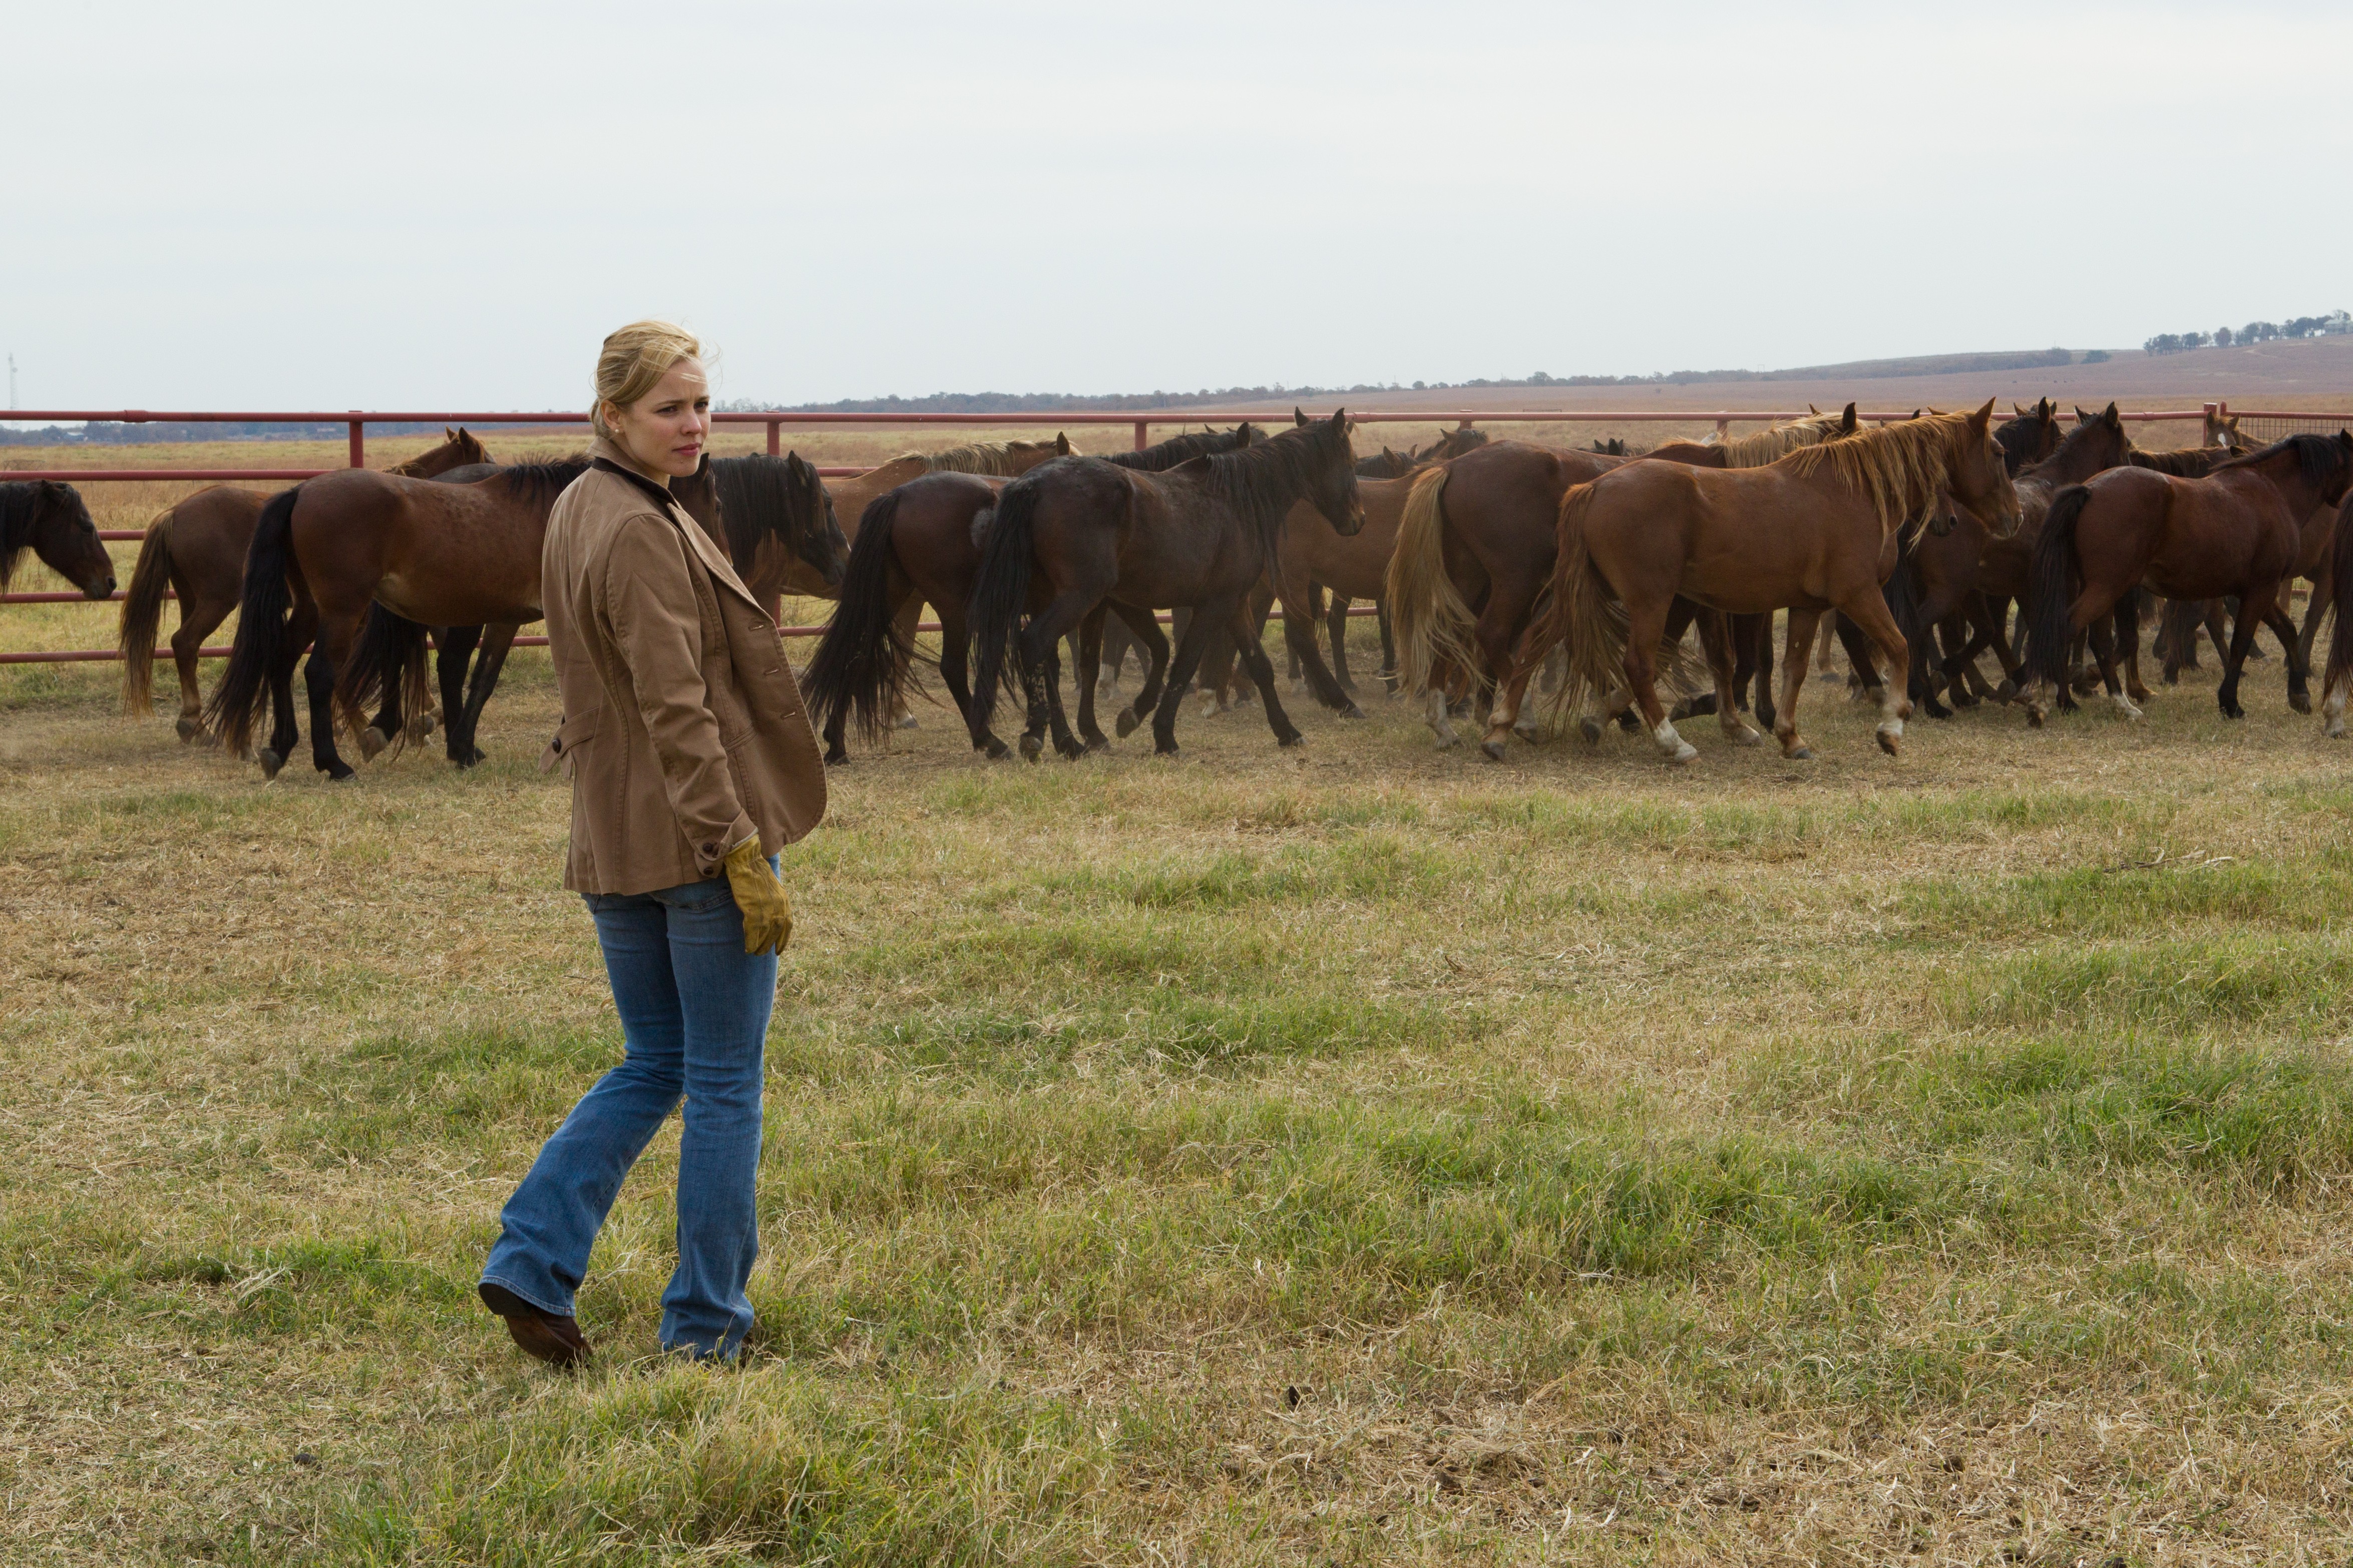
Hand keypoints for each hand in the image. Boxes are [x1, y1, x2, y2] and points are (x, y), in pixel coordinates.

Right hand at [722, 837, 793, 955]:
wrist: (746, 861)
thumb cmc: (755, 872)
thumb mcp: (771, 887)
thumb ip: (773, 901)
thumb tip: (769, 914)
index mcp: (784, 900)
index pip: (788, 924)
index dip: (784, 939)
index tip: (779, 950)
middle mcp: (779, 905)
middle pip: (777, 931)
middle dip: (770, 945)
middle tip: (762, 953)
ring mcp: (767, 908)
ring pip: (766, 934)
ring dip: (760, 946)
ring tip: (755, 953)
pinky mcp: (754, 908)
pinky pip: (754, 931)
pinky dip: (751, 941)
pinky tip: (747, 948)